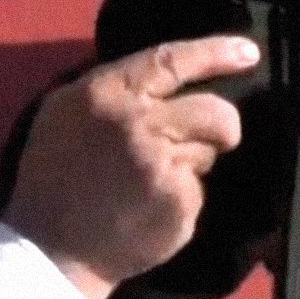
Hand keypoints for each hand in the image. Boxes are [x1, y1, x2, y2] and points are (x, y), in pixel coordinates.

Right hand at [2, 36, 255, 298]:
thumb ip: (112, 87)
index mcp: (105, 93)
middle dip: (221, 124)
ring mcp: (161, 163)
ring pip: (210, 149)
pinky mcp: (178, 201)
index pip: (171, 60)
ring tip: (154, 178)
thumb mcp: (65, 111)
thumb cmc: (54, 174)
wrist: (52, 247)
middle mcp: (137, 122)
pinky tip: (151, 205)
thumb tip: (163, 73)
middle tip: (207, 138)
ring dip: (193, 160)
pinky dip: (181, 195)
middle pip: (215, 110)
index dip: (214, 52)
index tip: (247, 51)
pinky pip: (198, 188)